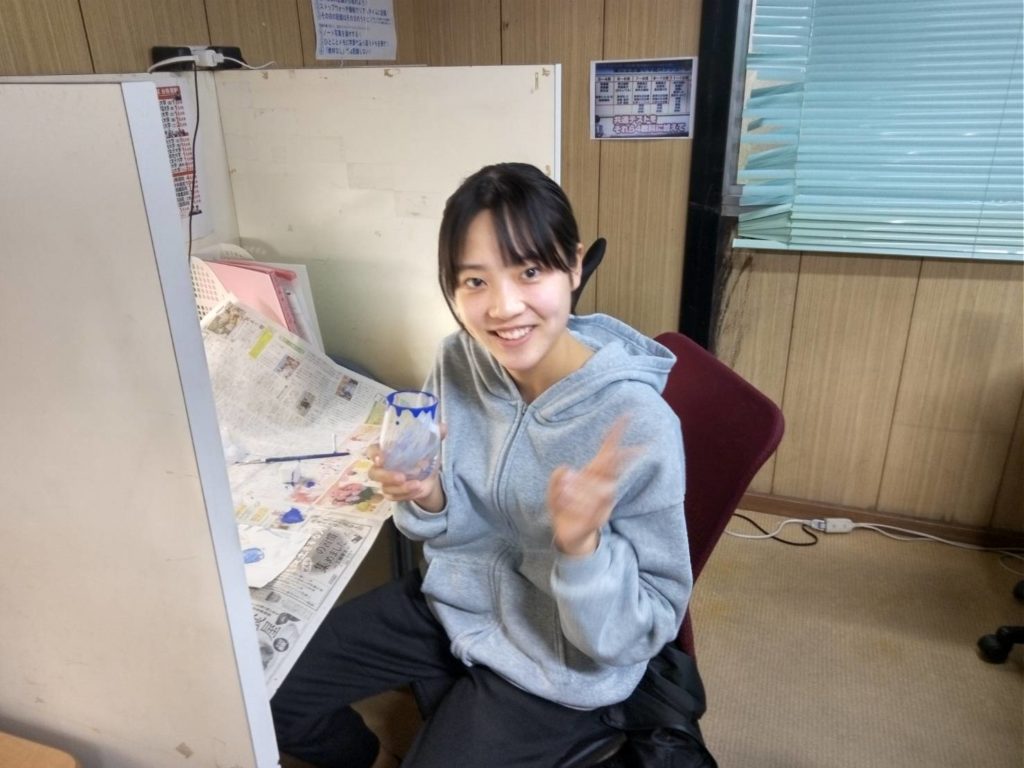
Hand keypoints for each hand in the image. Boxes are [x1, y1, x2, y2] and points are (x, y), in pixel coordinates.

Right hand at [367, 423, 446, 511]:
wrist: (428, 475)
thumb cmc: (422, 455)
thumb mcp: (429, 444)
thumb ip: (435, 435)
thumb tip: (443, 427)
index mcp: (387, 450)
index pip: (373, 450)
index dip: (375, 454)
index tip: (382, 459)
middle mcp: (383, 466)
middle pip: (374, 473)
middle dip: (386, 476)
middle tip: (402, 477)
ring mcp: (385, 481)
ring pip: (385, 488)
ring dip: (401, 488)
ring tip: (418, 485)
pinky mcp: (392, 493)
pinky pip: (393, 497)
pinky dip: (406, 495)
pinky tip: (417, 490)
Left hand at [547, 417, 636, 556]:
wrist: (568, 536)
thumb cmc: (565, 507)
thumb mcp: (554, 489)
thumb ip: (556, 478)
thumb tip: (565, 470)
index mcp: (595, 475)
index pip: (609, 451)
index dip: (616, 434)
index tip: (627, 415)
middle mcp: (604, 487)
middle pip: (612, 470)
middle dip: (606, 464)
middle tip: (592, 465)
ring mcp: (603, 505)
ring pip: (600, 491)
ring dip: (580, 490)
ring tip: (562, 491)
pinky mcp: (595, 521)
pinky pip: (590, 511)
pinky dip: (574, 505)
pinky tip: (562, 501)